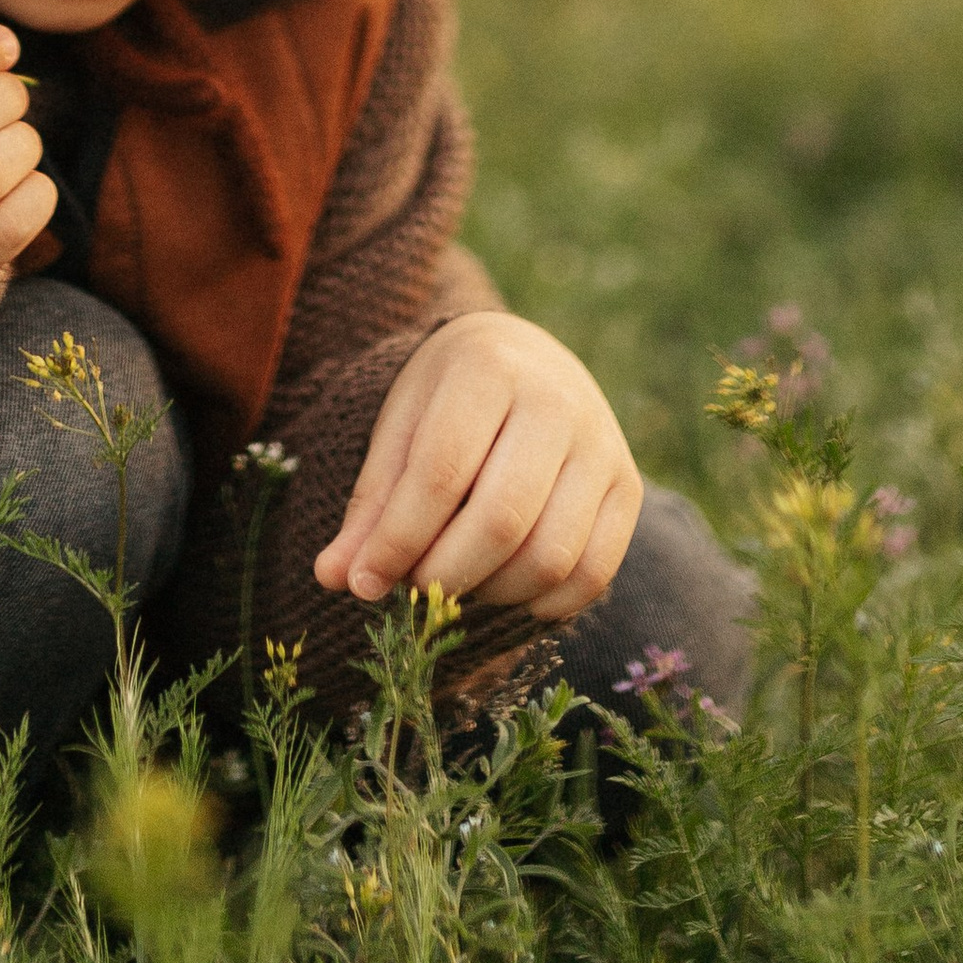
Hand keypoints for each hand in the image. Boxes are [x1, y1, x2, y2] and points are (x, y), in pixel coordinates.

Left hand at [314, 311, 640, 620]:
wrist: (526, 360)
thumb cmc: (449, 400)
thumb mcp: (401, 430)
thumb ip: (372, 504)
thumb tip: (334, 579)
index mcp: (489, 368)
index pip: (441, 472)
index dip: (398, 540)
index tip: (363, 583)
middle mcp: (558, 401)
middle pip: (501, 520)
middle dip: (444, 573)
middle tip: (412, 586)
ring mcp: (603, 446)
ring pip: (550, 556)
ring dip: (490, 592)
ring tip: (454, 578)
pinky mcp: (628, 488)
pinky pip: (592, 574)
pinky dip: (541, 603)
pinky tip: (501, 587)